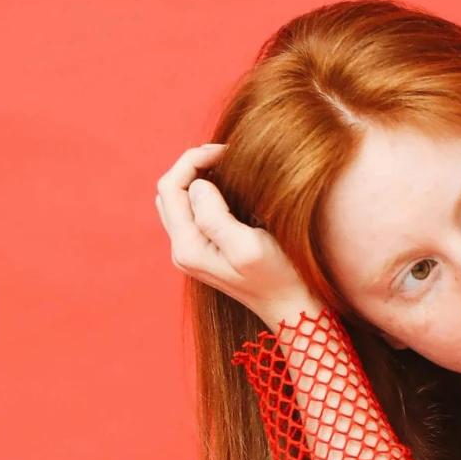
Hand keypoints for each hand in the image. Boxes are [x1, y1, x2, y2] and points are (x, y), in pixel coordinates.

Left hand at [155, 143, 320, 323]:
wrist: (291, 307)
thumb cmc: (278, 277)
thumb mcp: (248, 247)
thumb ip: (214, 216)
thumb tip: (198, 185)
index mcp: (187, 247)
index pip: (170, 188)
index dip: (192, 161)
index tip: (226, 152)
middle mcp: (182, 249)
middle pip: (169, 191)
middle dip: (192, 166)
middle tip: (226, 156)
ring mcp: (193, 250)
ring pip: (178, 199)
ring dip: (197, 177)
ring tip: (227, 167)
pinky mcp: (206, 249)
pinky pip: (193, 211)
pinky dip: (206, 191)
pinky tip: (231, 188)